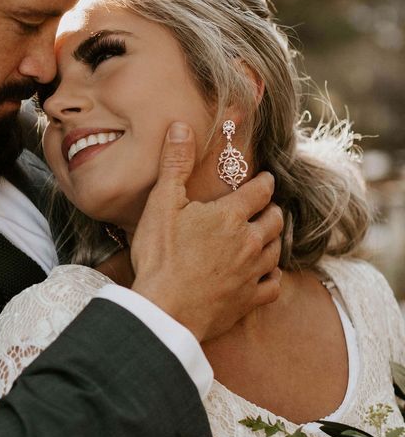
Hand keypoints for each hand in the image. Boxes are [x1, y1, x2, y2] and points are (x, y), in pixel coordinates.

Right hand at [130, 122, 282, 340]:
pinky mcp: (248, 300)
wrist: (165, 309)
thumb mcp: (162, 203)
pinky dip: (273, 277)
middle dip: (272, 210)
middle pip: (275, 220)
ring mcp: (251, 273)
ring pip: (276, 251)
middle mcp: (249, 242)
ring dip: (274, 240)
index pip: (259, 191)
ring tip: (267, 236)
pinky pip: (273, 285)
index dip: (264, 182)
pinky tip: (267, 274)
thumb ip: (175, 164)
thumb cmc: (160, 256)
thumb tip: (182, 126)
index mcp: (231, 215)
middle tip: (267, 207)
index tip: (266, 179)